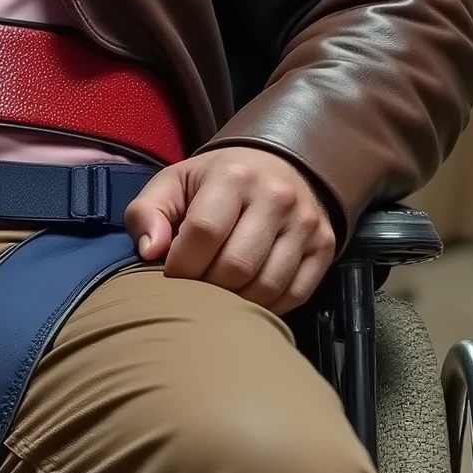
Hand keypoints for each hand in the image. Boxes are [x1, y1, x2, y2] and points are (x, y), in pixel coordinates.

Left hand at [126, 147, 335, 314]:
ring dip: (237, 302)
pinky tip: (248, 296)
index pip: (203, 233)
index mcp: (233, 176)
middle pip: (236, 266)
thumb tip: (150, 251)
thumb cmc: (215, 183)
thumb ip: (147, 213)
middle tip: (196, 286)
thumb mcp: (174, 184)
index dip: (180, 265)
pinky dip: (267, 306)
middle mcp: (276, 197)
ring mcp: (306, 222)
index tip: (171, 273)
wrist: (275, 167)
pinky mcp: (325, 245)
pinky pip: (295, 294)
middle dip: (207, 288)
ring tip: (220, 291)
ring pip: (266, 286)